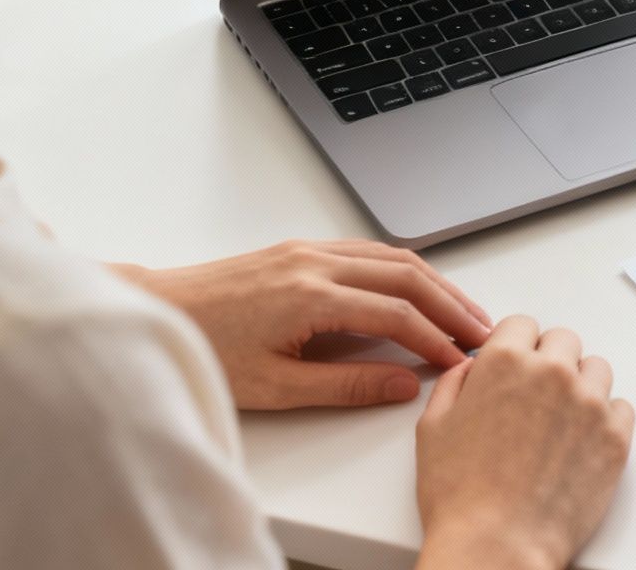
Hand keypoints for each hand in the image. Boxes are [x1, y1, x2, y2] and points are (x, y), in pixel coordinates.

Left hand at [116, 239, 492, 409]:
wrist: (154, 310)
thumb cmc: (204, 350)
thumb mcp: (274, 387)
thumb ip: (345, 385)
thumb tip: (401, 385)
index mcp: (309, 296)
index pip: (396, 312)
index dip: (436, 336)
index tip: (461, 359)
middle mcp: (313, 262)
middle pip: (406, 273)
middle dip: (450, 303)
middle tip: (482, 330)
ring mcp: (306, 249)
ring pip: (390, 255)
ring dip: (433, 281)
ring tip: (461, 309)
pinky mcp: (297, 248)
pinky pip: (366, 250)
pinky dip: (403, 268)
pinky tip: (417, 285)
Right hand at [416, 317, 633, 569]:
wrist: (498, 545)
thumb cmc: (460, 496)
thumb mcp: (432, 428)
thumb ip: (454, 384)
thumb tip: (471, 368)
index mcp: (504, 363)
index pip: (522, 325)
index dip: (515, 346)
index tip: (515, 365)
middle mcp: (552, 372)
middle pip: (564, 341)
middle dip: (549, 360)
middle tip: (535, 396)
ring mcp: (589, 403)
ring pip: (597, 369)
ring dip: (580, 385)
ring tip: (560, 420)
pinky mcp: (615, 436)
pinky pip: (621, 407)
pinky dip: (605, 418)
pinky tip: (581, 441)